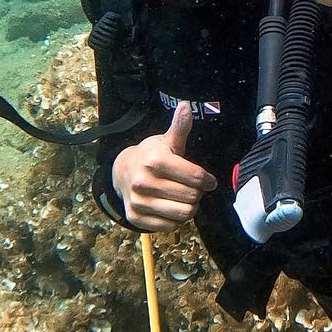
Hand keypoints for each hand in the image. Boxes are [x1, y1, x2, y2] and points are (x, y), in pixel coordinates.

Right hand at [111, 100, 217, 232]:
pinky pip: (170, 226)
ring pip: (183, 214)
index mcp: (154, 161)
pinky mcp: (136, 218)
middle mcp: (143, 182)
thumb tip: (186, 105)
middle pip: (192, 197)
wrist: (122, 171)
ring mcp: (138, 202)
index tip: (209, 181)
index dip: (207, 180)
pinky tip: (171, 207)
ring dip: (189, 207)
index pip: (196, 178)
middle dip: (197, 193)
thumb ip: (179, 127)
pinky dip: (176, 219)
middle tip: (193, 188)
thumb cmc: (150, 155)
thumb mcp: (166, 140)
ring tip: (184, 198)